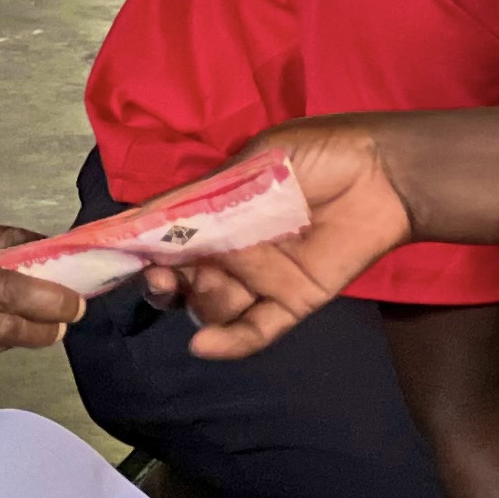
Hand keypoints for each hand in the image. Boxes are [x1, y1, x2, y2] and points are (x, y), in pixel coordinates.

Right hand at [157, 119, 418, 357]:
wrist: (384, 171)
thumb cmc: (318, 153)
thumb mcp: (250, 163)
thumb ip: (200, 194)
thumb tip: (140, 215)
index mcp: (215, 213)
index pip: (165, 240)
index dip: (138, 252)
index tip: (114, 258)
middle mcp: (231, 250)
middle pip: (182, 282)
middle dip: (164, 284)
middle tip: (162, 278)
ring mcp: (260, 280)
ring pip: (212, 306)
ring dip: (202, 302)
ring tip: (207, 283)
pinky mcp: (291, 302)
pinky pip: (253, 331)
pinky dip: (227, 342)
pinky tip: (204, 344)